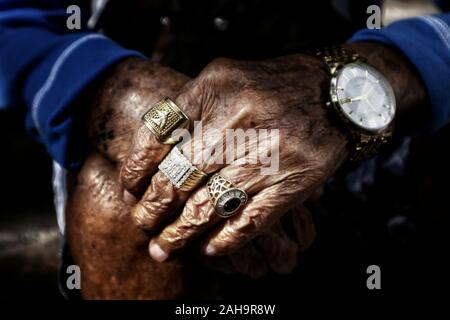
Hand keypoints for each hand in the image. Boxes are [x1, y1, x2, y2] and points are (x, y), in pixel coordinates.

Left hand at [121, 53, 345, 260]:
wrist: (340, 93)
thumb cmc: (274, 88)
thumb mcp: (226, 78)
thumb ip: (190, 108)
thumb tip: (151, 155)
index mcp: (214, 90)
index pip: (156, 136)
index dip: (136, 170)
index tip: (130, 189)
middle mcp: (237, 121)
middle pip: (177, 178)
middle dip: (151, 210)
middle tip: (141, 224)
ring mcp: (266, 155)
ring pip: (208, 206)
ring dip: (179, 234)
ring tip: (163, 248)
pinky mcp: (293, 182)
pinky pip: (249, 221)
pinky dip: (225, 241)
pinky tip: (209, 250)